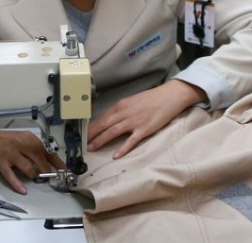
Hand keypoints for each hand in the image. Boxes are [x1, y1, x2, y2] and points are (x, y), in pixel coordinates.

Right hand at [0, 123, 64, 194]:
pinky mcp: (0, 163)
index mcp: (27, 138)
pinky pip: (11, 176)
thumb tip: (47, 162)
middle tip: (45, 176)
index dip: (56, 162)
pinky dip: (18, 185)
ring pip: (28, 169)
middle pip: (39, 160)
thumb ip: (32, 149)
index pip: (45, 150)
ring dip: (33, 175)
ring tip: (33, 177)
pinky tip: (23, 190)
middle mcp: (20, 144)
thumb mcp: (21, 139)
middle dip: (44, 170)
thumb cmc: (5, 140)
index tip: (63, 170)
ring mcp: (10, 154)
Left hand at [87, 80, 206, 159]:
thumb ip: (121, 110)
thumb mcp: (132, 101)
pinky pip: (131, 140)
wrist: (169, 96)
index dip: (91, 126)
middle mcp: (125, 112)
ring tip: (92, 148)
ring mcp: (135, 121)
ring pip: (113, 132)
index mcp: (121, 105)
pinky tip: (115, 155)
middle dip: (91, 134)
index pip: (102, 117)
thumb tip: (109, 120)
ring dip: (101, 140)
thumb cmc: (152, 99)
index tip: (83, 133)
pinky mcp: (145, 129)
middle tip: (82, 143)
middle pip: (104, 124)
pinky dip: (123, 148)